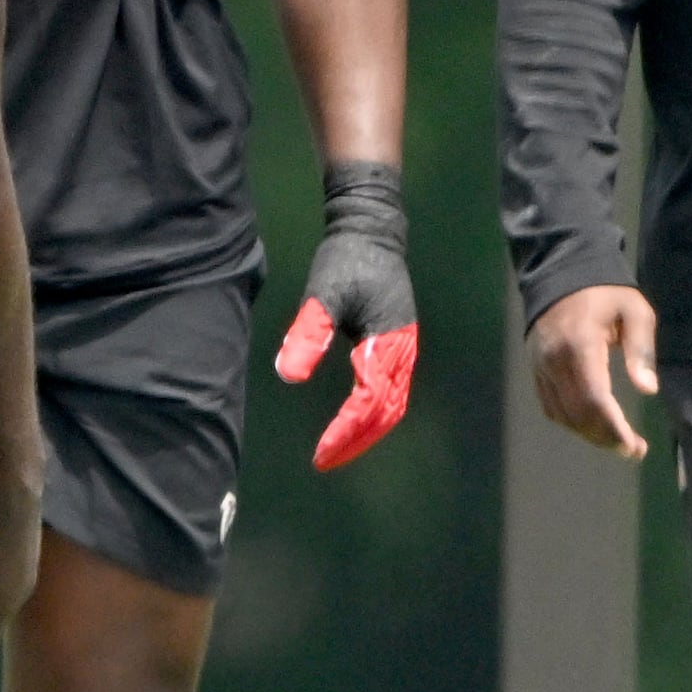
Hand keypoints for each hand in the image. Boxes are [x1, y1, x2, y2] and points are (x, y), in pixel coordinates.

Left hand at [273, 160, 418, 469]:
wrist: (371, 231)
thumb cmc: (346, 260)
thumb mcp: (322, 294)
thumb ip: (309, 333)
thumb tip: (289, 374)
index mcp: (387, 343)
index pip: (368, 402)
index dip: (346, 430)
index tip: (322, 452)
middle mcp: (401, 351)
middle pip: (387, 412)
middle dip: (358, 439)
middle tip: (326, 460)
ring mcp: (402, 348)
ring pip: (392, 404)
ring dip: (367, 430)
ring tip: (337, 448)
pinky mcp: (396, 344)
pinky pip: (390, 390)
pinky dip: (373, 412)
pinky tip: (350, 419)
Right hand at [527, 282, 657, 458]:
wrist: (561, 274)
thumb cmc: (605, 293)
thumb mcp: (635, 310)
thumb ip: (641, 349)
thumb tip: (648, 389)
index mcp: (580, 345)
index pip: (593, 399)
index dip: (613, 428)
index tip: (634, 446)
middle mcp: (555, 360)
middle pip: (577, 413)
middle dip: (605, 437)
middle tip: (632, 450)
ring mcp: (541, 366)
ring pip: (562, 414)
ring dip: (589, 434)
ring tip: (616, 441)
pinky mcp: (535, 369)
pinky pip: (550, 406)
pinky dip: (571, 422)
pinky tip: (591, 425)